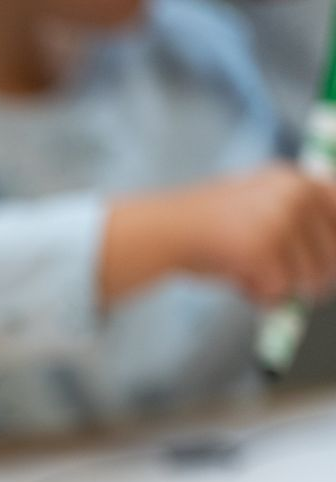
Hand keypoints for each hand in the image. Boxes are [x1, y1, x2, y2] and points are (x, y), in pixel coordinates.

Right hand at [103, 164, 335, 305]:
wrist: (164, 231)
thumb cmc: (204, 226)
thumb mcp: (256, 207)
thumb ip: (294, 222)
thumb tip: (328, 265)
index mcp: (295, 180)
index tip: (328, 264)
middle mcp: (294, 195)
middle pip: (334, 251)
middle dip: (317, 278)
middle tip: (305, 293)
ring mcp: (280, 222)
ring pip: (310, 276)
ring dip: (286, 291)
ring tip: (256, 286)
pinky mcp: (263, 251)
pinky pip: (279, 290)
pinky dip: (262, 298)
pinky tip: (242, 288)